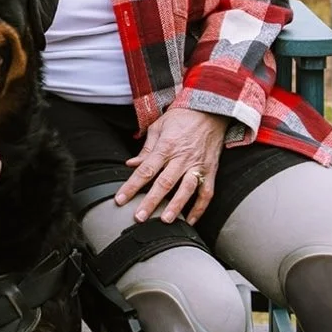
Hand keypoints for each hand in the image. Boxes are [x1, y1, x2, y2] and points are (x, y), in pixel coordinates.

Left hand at [115, 107, 227, 224]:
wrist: (210, 110)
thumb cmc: (181, 118)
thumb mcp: (159, 127)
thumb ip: (146, 149)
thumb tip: (130, 164)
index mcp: (166, 146)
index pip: (145, 170)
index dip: (131, 186)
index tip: (120, 200)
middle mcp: (182, 158)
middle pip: (164, 183)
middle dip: (151, 201)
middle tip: (139, 217)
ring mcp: (197, 165)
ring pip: (187, 189)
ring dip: (176, 206)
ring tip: (166, 221)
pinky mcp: (211, 170)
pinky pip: (207, 192)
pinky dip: (200, 208)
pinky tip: (190, 221)